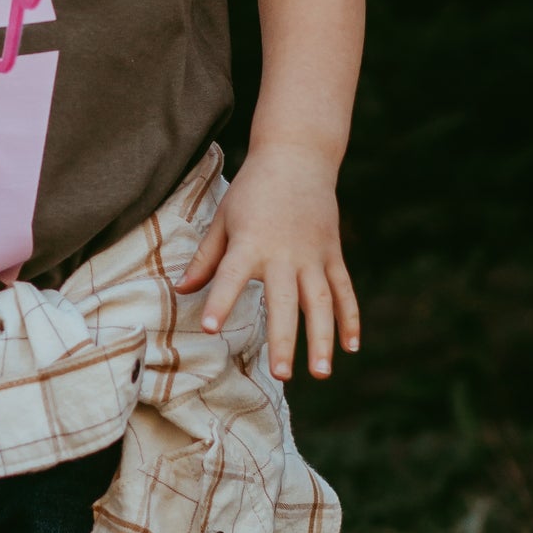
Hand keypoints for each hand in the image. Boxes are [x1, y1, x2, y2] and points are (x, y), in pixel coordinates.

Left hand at [178, 142, 359, 379]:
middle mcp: (284, 253)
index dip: (220, 301)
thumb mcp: (223, 219)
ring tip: (320, 373)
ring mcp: (313, 255)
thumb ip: (206, 258)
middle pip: (284, 302)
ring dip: (322, 339)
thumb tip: (181, 290)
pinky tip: (350, 348)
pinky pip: (343, 290)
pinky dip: (349, 318)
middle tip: (281, 375)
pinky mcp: (332, 254)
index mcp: (250, 243)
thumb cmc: (253, 189)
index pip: (231, 277)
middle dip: (283, 340)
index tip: (210, 328)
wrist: (298, 156)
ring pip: (321, 303)